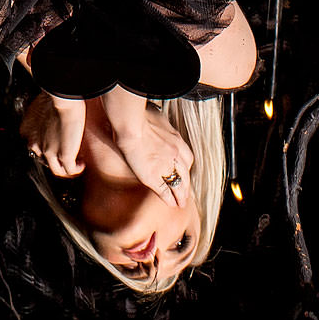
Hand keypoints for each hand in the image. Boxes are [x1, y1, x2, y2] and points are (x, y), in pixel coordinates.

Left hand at [22, 93, 86, 178]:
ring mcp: (49, 152)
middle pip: (45, 160)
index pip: (35, 148)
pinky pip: (70, 170)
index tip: (57, 145)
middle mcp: (35, 145)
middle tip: (68, 154)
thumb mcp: (42, 107)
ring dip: (67, 168)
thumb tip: (50, 118)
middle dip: (57, 159)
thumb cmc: (55, 98)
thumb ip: (43, 117)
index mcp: (28, 133)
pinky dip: (77, 169)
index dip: (48, 148)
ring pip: (57, 170)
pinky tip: (81, 164)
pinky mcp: (64, 156)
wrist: (64, 100)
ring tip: (76, 163)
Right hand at [98, 94, 190, 208]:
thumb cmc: (139, 115)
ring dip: (181, 196)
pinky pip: (164, 191)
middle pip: (185, 174)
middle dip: (186, 185)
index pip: (187, 158)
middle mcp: (175, 154)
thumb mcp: (156, 115)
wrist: (131, 123)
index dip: (185, 168)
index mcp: (176, 139)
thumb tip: (156, 116)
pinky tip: (171, 204)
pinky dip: (169, 199)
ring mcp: (165, 166)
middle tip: (186, 193)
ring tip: (180, 203)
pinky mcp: (152, 176)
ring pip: (178, 185)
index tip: (183, 173)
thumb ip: (159, 121)